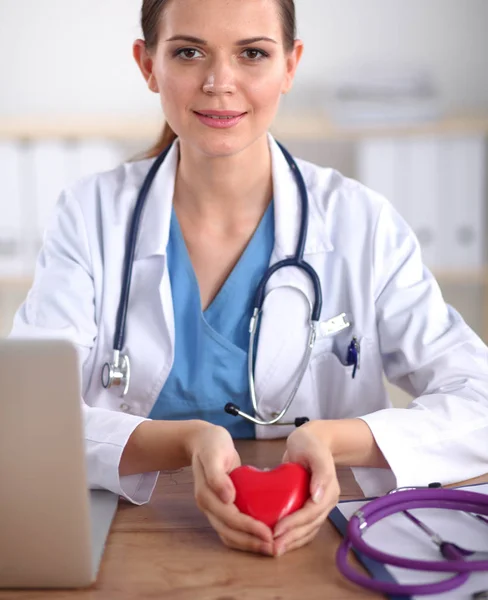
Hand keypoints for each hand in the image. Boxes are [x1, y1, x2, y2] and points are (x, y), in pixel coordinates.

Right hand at [190, 424, 273, 555]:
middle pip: (228, 532)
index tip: (268, 534)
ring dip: (248, 544)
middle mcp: (209, 506)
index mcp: (206, 494)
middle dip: (251, 542)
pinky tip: (261, 536)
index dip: (248, 528)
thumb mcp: (212, 453)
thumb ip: (216, 475)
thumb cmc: (211, 444)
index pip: (229, 518)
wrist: (202, 440)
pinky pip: (231, 528)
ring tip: (269, 547)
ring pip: (229, 534)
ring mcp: (214, 508)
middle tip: (273, 547)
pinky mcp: (221, 507)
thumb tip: (227, 498)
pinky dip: (245, 536)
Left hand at [272, 422, 339, 556]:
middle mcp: (325, 502)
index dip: (294, 523)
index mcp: (329, 491)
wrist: (309, 440)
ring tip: (274, 550)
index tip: (276, 530)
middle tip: (272, 548)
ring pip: (306, 530)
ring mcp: (317, 506)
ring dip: (291, 542)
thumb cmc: (310, 444)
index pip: (311, 513)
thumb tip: (318, 497)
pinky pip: (302, 526)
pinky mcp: (308, 507)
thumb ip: (320, 471)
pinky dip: (291, 535)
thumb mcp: (314, 451)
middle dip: (291, 539)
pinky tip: (277, 540)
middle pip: (309, 526)